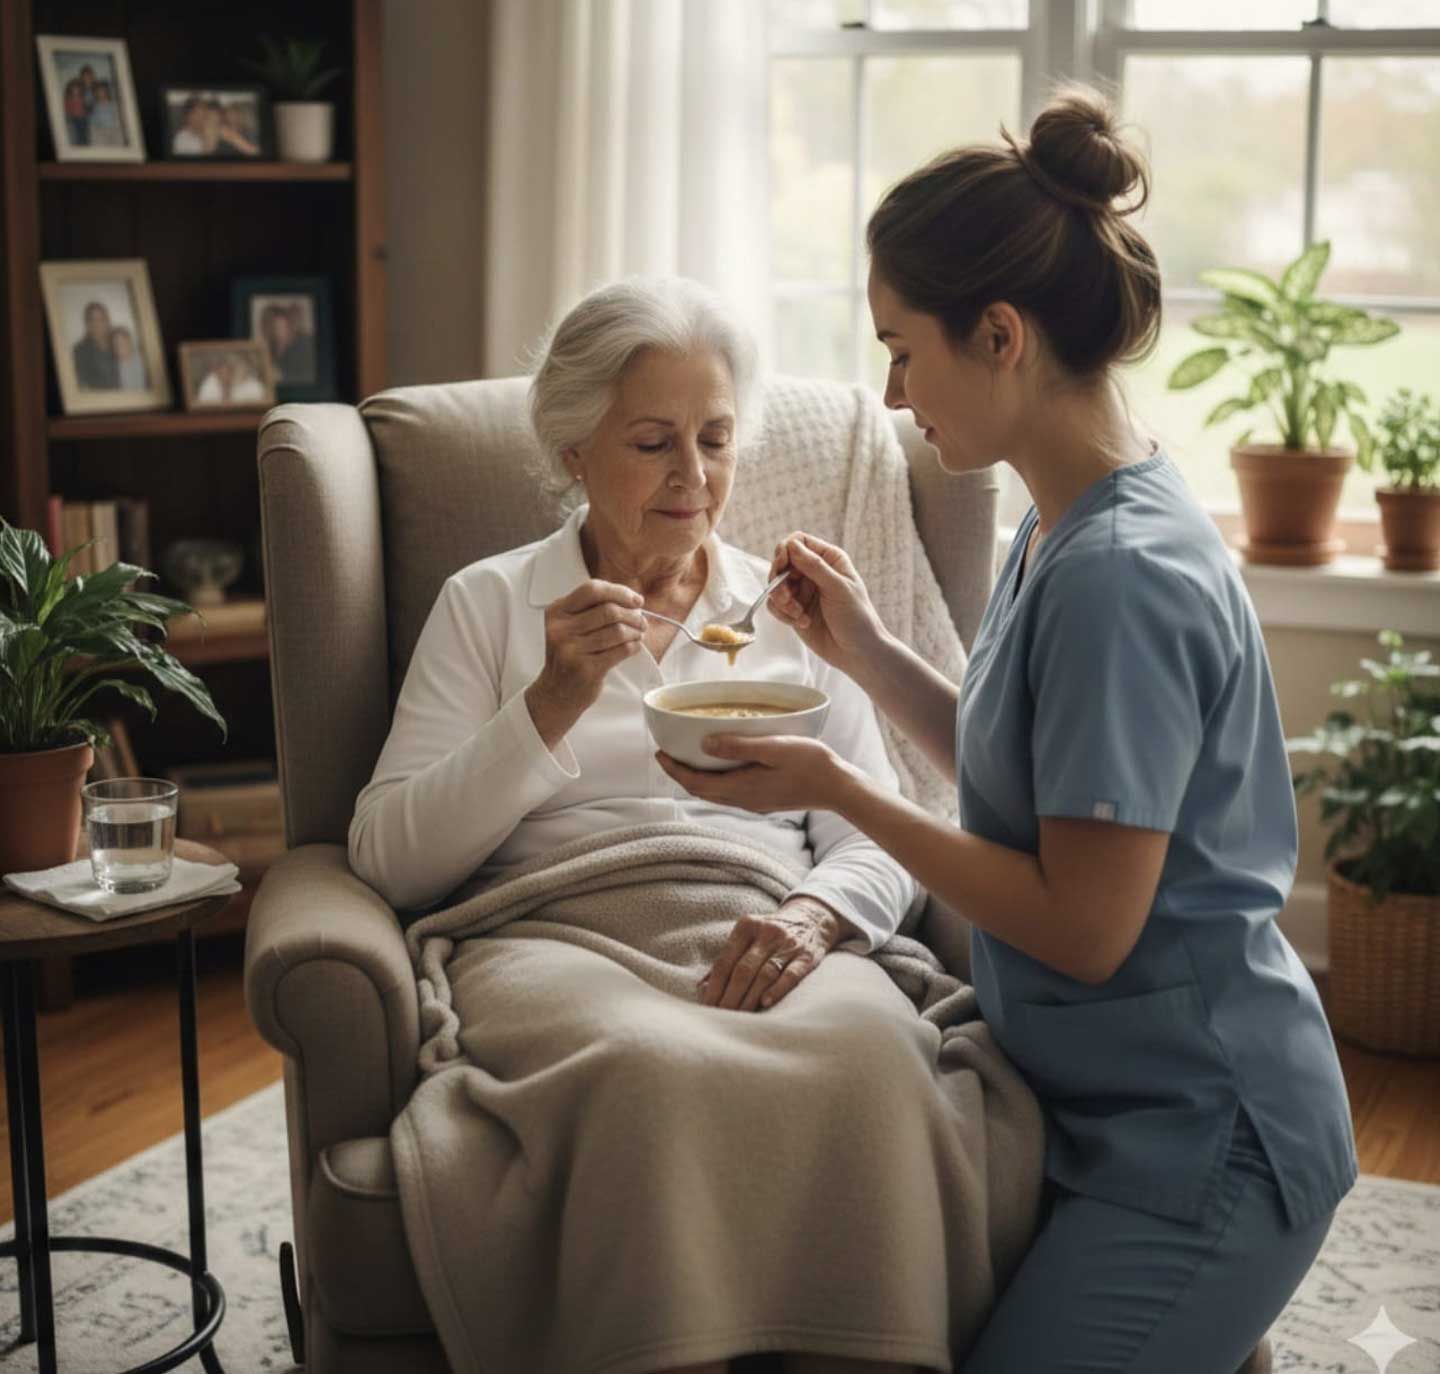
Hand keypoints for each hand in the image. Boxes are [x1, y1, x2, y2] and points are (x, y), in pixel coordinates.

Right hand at [526, 579, 645, 746]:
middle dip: (633, 614)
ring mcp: (572, 650)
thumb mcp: (570, 627)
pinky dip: (633, 647)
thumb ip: (594, 609)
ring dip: (635, 631)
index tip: (636, 600)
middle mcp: (560, 630)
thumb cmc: (570, 655)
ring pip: (618, 631)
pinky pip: (621, 650)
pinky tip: (633, 647)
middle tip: (642, 621)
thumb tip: (633, 600)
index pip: (592, 590)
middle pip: (609, 610)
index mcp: (556, 612)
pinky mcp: (586, 669)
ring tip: (638, 635)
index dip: (619, 592)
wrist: (556, 693)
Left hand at [656, 734, 851, 813]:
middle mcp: (743, 800)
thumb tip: (704, 744)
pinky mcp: (764, 800)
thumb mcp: (774, 747)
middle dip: (680, 774)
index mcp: (740, 788)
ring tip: (689, 757)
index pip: (695, 783)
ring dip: (697, 778)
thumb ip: (739, 746)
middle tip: (668, 753)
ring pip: (714, 793)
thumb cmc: (810, 763)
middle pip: (700, 790)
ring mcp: (753, 802)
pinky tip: (721, 765)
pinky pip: (729, 792)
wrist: (838, 788)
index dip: (673, 770)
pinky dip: (715, 780)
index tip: (659, 752)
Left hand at [698, 897, 857, 1010]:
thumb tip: (703, 987)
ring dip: (750, 998)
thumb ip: (727, 959)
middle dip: (730, 996)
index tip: (708, 1005)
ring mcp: (788, 943)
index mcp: (746, 926)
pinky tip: (766, 1003)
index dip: (715, 986)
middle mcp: (766, 932)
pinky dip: (778, 989)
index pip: (725, 961)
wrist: (812, 917)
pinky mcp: (807, 955)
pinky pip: (791, 974)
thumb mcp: (748, 936)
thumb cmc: (770, 933)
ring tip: (740, 1016)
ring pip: (765, 974)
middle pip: (743, 969)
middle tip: (722, 1015)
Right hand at [767, 532, 885, 671]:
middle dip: (780, 581)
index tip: (781, 566)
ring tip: (798, 615)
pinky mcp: (794, 611)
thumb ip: (814, 566)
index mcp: (829, 559)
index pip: (799, 542)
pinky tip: (802, 623)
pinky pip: (776, 605)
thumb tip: (791, 545)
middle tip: (787, 597)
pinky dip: (784, 614)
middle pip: (782, 563)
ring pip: (776, 585)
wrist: (858, 653)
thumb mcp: (838, 588)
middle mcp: (814, 572)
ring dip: (782, 600)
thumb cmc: (856, 618)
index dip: (786, 550)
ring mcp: (803, 592)